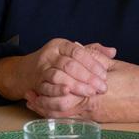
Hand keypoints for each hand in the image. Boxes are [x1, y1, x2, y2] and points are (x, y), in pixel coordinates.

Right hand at [0, 39, 115, 101]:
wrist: (25, 71)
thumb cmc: (55, 62)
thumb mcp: (72, 53)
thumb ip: (92, 52)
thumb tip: (112, 51)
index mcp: (61, 45)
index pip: (78, 52)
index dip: (92, 63)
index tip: (104, 74)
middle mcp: (50, 54)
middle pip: (70, 64)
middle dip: (87, 77)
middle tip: (102, 87)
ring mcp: (41, 68)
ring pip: (59, 76)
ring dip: (76, 85)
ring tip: (90, 93)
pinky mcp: (36, 82)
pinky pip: (46, 87)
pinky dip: (57, 91)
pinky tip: (69, 94)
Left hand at [26, 60, 138, 122]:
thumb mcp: (116, 64)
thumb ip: (94, 58)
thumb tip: (78, 47)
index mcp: (93, 89)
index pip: (62, 91)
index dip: (46, 88)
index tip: (35, 83)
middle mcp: (92, 105)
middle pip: (58, 108)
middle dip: (41, 102)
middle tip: (29, 96)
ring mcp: (96, 116)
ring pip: (65, 117)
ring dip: (49, 110)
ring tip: (37, 104)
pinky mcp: (101, 120)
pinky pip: (76, 120)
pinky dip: (62, 116)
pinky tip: (56, 112)